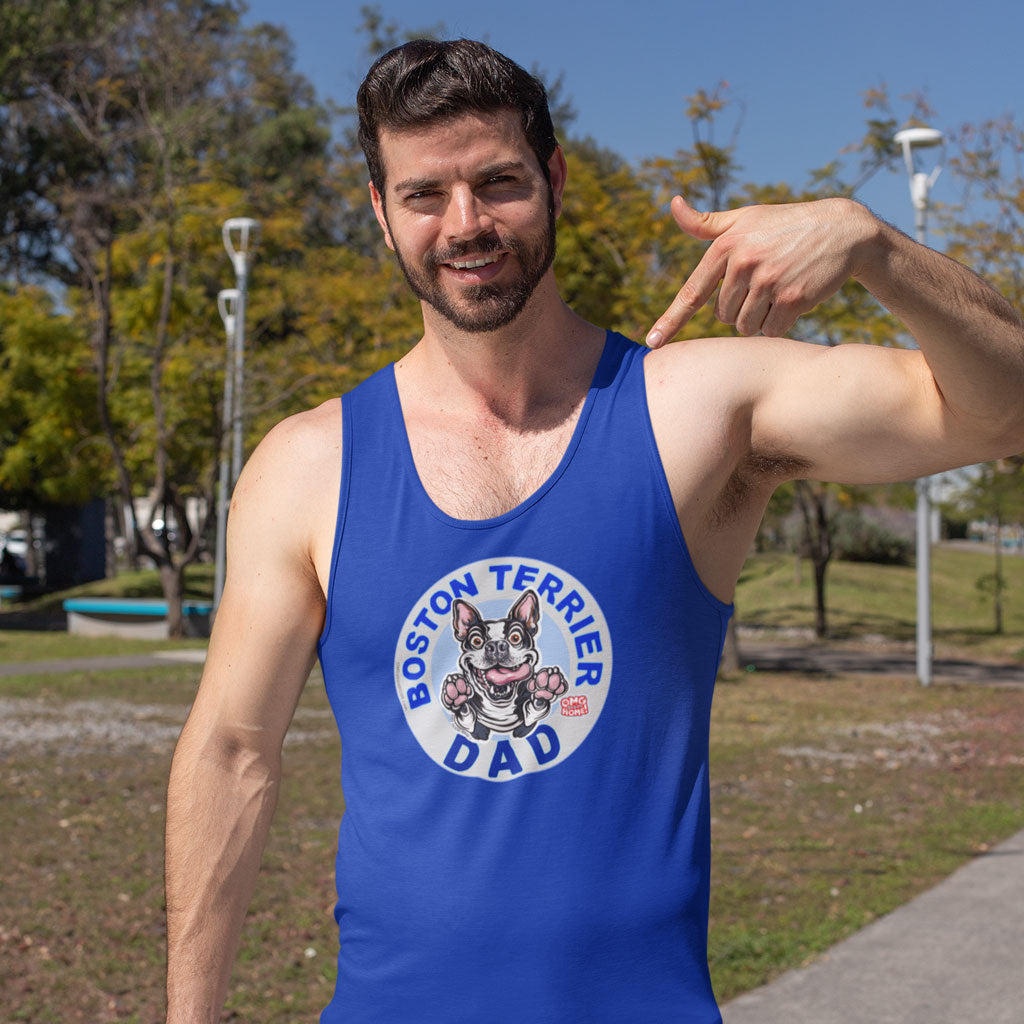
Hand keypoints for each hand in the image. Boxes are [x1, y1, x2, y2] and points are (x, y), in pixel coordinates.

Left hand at [645, 196, 875, 346]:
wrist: (842, 230)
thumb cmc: (785, 226)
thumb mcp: (745, 218)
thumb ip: (706, 222)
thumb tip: (673, 204)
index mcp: (726, 246)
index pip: (691, 292)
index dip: (670, 321)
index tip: (652, 342)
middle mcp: (743, 263)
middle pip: (722, 315)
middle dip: (739, 308)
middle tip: (763, 284)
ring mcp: (768, 281)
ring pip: (745, 326)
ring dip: (758, 318)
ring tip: (777, 290)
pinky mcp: (792, 298)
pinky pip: (770, 331)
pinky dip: (779, 324)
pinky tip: (793, 300)